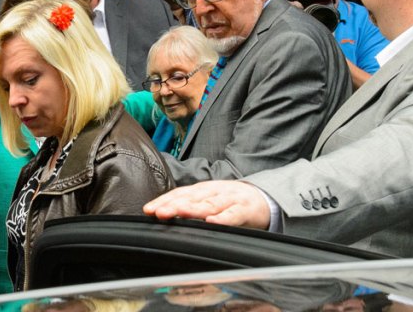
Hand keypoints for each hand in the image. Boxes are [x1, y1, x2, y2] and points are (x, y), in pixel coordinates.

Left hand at [143, 180, 270, 228]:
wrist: (263, 199)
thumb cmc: (231, 202)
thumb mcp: (209, 200)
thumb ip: (190, 206)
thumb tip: (164, 216)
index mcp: (203, 190)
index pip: (180, 193)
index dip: (164, 200)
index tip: (148, 209)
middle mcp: (214, 191)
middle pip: (192, 197)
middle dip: (174, 204)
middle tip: (158, 212)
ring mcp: (230, 199)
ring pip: (210, 204)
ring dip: (194, 209)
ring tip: (180, 212)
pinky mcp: (245, 210)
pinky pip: (233, 215)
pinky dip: (223, 218)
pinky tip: (213, 222)